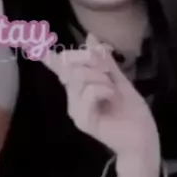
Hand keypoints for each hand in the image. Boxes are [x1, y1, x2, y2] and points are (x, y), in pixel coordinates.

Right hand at [42, 34, 160, 176]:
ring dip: (101, 78)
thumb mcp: (117, 78)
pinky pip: (89, 92)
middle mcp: (72, 97)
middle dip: (91, 60)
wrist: (143, 139)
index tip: (33, 45)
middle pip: (70, 66)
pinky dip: (104, 89)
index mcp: (78, 87)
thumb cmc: (131, 110)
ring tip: (113, 91)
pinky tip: (112, 98)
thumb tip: (90, 36)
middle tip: (108, 72)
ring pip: (80, 77)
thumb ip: (103, 59)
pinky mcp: (83, 120)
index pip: (60, 68)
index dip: (48, 57)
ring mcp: (75, 110)